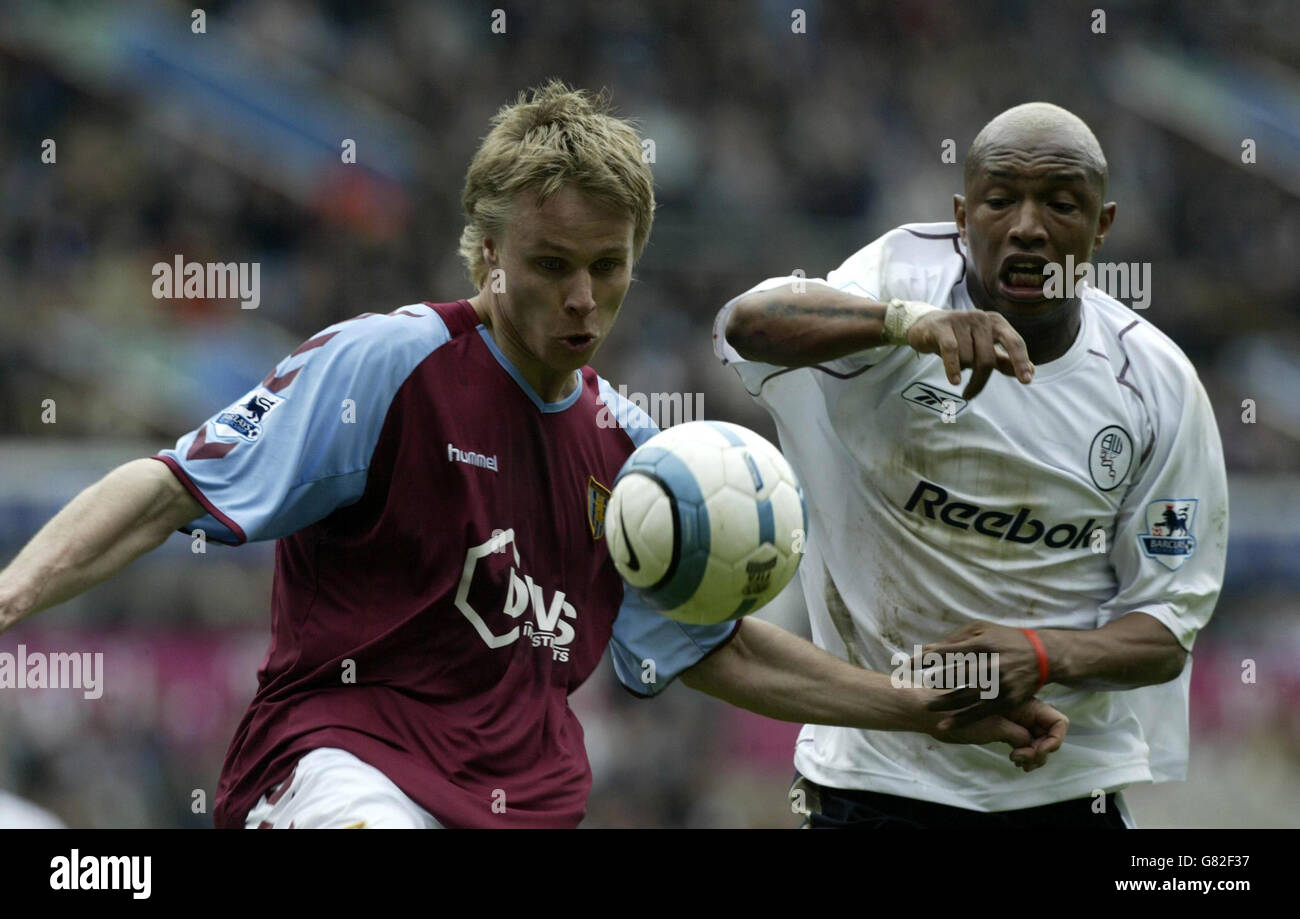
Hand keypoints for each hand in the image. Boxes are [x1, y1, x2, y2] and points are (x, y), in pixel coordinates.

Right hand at [906, 309, 1032, 398]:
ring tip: (954, 364)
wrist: (926, 326)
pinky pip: (952, 351)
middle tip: (969, 394)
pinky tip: (954, 381)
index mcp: (996, 322)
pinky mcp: (942, 326)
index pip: (1014, 342)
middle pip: (988, 358)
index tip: (1026, 380)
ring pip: (968, 358)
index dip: (1020, 361)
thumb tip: (1032, 371)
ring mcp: (961, 319)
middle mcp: (981, 318)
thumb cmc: (960, 339)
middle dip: (979, 380)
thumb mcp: (983, 349)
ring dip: (961, 368)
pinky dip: (953, 368)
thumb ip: (1005, 360)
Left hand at [916, 620, 1046, 728]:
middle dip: (937, 681)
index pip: (952, 650)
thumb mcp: (983, 629)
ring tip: (927, 707)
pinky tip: (946, 725)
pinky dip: (963, 720)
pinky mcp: (1009, 700)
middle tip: (917, 686)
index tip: (909, 663)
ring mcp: (1003, 684)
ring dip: (946, 703)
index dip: (929, 657)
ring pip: (969, 696)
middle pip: (960, 674)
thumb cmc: (1005, 639)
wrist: (1043, 656)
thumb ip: (956, 637)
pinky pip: (982, 712)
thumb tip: (928, 649)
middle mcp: (995, 664)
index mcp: (986, 643)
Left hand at [928, 698, 1067, 771]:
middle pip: (1048, 736)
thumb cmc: (957, 712)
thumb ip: (1015, 732)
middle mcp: (1023, 712)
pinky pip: (1023, 745)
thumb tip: (1031, 746)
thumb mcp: (992, 724)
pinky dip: (1024, 755)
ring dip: (1033, 756)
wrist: (931, 711)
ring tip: (1017, 761)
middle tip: (1021, 761)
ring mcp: (1014, 722)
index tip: (1037, 752)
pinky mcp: (1003, 730)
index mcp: (1024, 704)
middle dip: (1041, 752)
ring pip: (1036, 743)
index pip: (1057, 723)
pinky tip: (1014, 761)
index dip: (1054, 740)